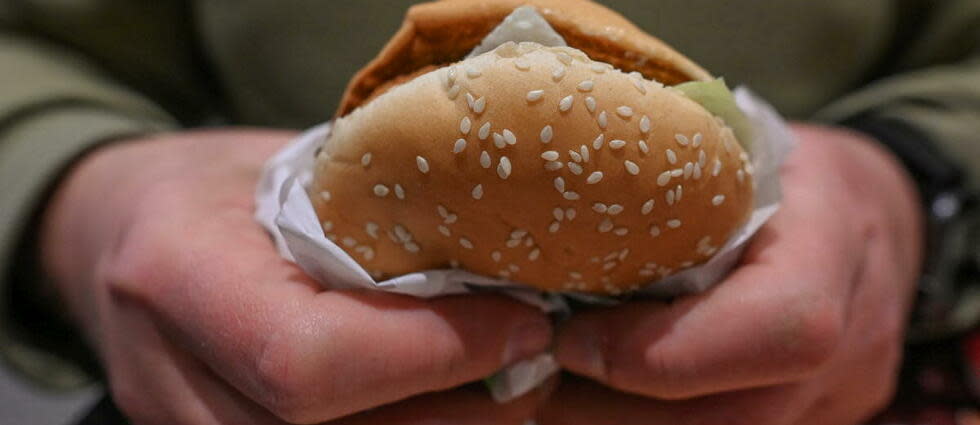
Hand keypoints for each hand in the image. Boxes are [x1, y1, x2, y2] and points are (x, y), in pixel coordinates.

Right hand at [40, 129, 551, 423]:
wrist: (125, 232)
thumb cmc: (222, 185)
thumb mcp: (297, 169)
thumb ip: (383, 221)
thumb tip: (515, 251)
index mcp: (178, 273)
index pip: (308, 358)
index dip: (434, 352)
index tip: (523, 321)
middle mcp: (168, 376)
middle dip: (463, 408)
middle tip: (538, 357)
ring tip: (509, 380)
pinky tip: (455, 399)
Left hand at [543, 124, 922, 423]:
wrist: (875, 217)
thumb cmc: (786, 170)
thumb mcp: (736, 147)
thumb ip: (666, 184)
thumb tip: (543, 201)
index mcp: (831, 247)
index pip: (776, 328)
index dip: (657, 352)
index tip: (571, 337)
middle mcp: (850, 347)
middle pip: (729, 419)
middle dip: (609, 407)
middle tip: (535, 370)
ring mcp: (837, 400)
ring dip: (614, 423)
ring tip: (556, 383)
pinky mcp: (814, 422)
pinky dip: (646, 422)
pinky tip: (601, 394)